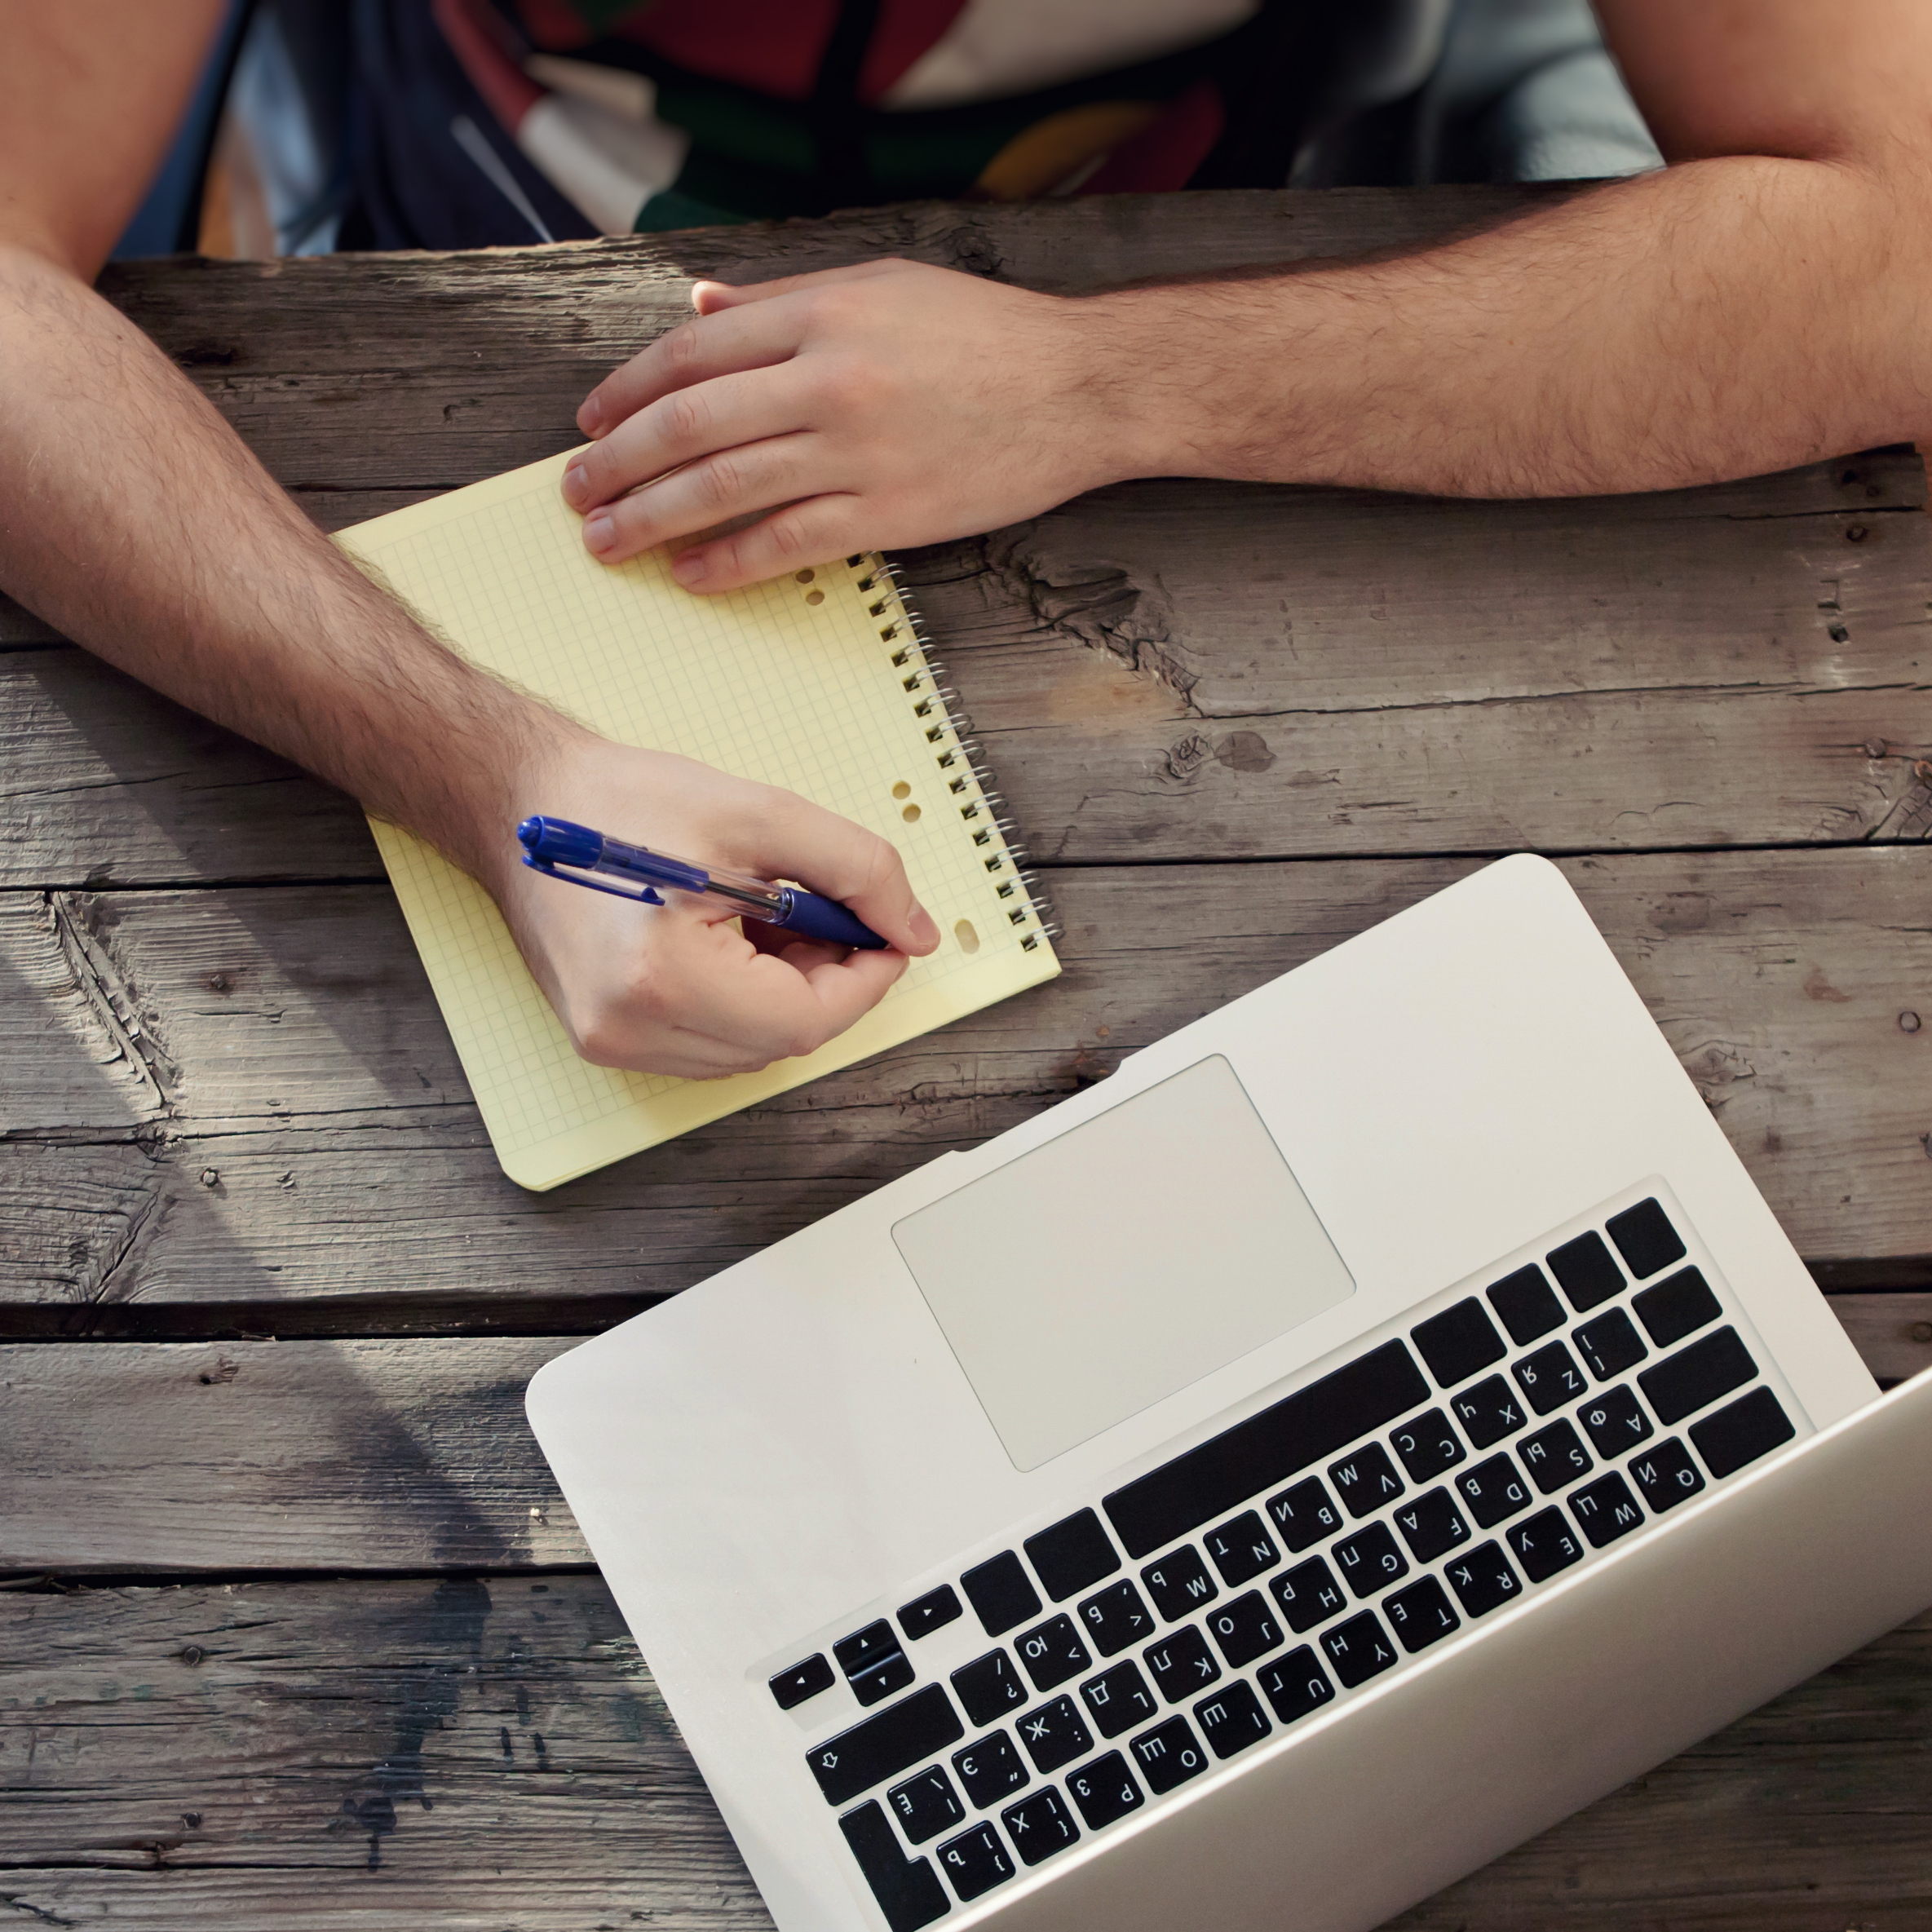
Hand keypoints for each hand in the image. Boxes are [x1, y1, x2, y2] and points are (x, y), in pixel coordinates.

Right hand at [486, 734, 938, 1077]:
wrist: (521, 801)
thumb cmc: (623, 801)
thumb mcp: (761, 813)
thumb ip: (856, 868)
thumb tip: (912, 930)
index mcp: (664, 978)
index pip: (807, 1019)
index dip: (864, 979)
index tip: (886, 935)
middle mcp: (629, 1028)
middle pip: (781, 1040)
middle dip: (826, 981)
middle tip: (828, 914)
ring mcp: (611, 1043)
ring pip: (750, 1049)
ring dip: (785, 993)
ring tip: (771, 918)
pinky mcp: (604, 1039)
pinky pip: (709, 1044)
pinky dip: (744, 1003)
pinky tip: (735, 944)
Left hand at [561, 259, 1144, 589]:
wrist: (1083, 389)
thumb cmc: (986, 335)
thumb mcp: (882, 286)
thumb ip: (783, 297)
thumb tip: (698, 307)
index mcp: (822, 313)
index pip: (693, 353)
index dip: (628, 390)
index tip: (590, 420)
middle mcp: (829, 379)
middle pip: (691, 424)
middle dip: (618, 462)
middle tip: (574, 491)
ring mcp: (857, 452)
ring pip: (724, 488)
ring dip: (652, 518)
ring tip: (608, 540)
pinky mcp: (889, 514)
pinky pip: (787, 543)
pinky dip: (729, 562)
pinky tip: (691, 575)